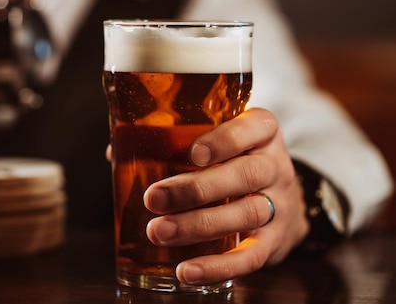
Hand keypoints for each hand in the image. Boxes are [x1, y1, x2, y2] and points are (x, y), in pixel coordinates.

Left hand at [143, 108, 308, 285]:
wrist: (282, 198)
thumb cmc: (232, 160)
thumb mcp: (217, 139)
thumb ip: (172, 139)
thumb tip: (115, 151)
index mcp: (261, 131)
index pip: (254, 127)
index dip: (225, 140)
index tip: (192, 153)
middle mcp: (275, 165)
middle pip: (246, 174)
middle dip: (196, 189)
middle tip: (153, 198)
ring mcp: (280, 204)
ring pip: (247, 213)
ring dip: (199, 226)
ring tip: (159, 232)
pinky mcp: (276, 241)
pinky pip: (252, 257)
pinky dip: (218, 267)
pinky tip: (187, 271)